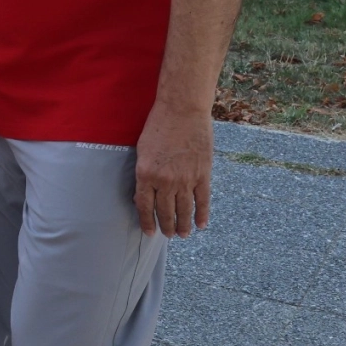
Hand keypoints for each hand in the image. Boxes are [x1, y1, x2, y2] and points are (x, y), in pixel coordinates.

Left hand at [133, 102, 213, 237]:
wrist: (182, 110)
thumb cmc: (158, 126)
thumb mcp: (142, 150)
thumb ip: (144, 173)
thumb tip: (146, 195)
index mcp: (145, 174)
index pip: (145, 206)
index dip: (147, 222)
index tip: (150, 232)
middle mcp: (165, 181)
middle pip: (165, 212)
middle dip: (166, 227)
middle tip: (168, 235)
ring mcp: (185, 179)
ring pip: (184, 210)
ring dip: (183, 225)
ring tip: (183, 235)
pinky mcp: (202, 174)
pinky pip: (202, 200)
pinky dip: (202, 214)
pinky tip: (201, 225)